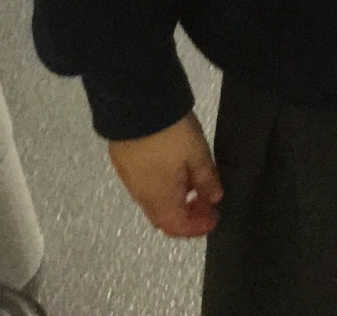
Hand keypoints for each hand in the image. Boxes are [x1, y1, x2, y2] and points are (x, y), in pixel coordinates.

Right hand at [108, 112, 221, 237]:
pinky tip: (174, 173)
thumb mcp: (198, 154)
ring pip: (153, 203)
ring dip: (174, 202)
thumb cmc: (172, 135)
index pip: (177, 227)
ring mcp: (129, 181)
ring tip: (194, 186)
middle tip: (206, 203)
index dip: (197, 228)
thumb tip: (214, 198)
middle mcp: (141, 196)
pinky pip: (144, 188)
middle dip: (186, 216)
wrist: (136, 108)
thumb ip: (206, 179)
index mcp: (160, 199)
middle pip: (163, 218)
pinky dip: (162, 189)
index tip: (214, 219)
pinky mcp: (123, 165)